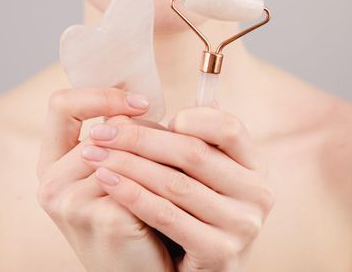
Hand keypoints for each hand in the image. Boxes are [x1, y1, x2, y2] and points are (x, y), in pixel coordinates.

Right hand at [36, 87, 173, 271]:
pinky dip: (167, 179)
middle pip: (105, 131)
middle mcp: (50, 183)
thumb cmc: (129, 219)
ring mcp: (71, 203)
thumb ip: (118, 142)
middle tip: (179, 138)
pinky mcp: (102, 218)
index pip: (62, 106)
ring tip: (188, 161)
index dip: (101, 96)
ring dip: (161, 155)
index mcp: (50, 165)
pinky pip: (141, 181)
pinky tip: (184, 187)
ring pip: (127, 153)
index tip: (142, 103)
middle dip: (147, 134)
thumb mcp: (114, 176)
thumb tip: (142, 101)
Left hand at [82, 107, 274, 271]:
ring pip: (175, 184)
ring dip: (128, 165)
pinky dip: (132, 195)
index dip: (188, 118)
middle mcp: (257, 194)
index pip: (228, 128)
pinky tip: (107, 181)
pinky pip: (166, 215)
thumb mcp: (202, 175)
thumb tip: (174, 99)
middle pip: (193, 153)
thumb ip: (195, 140)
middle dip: (139, 139)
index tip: (144, 115)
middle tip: (101, 131)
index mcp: (255, 167)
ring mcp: (242, 226)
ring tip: (94, 154)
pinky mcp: (219, 252)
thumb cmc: (194, 212)